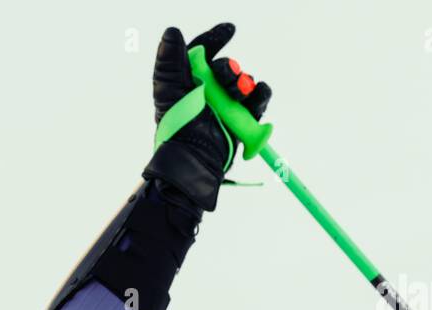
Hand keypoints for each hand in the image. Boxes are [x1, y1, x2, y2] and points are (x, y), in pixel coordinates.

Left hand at [148, 23, 271, 209]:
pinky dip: (260, 94)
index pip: (203, 53)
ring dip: (243, 83)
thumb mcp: (170, 91)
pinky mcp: (242, 118)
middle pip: (227, 66)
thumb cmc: (178, 126)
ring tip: (237, 94)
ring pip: (245, 80)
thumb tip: (172, 31)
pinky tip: (253, 98)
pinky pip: (259, 97)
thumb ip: (170, 61)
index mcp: (188, 82)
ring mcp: (226, 105)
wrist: (196, 158)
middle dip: (229, 69)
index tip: (230, 30)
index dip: (216, 39)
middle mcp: (208, 92)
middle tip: (227, 79)